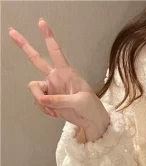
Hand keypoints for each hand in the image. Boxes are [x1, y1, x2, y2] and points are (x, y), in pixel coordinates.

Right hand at [9, 17, 109, 140]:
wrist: (91, 120)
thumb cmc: (91, 107)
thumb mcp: (79, 102)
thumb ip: (61, 100)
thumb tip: (43, 100)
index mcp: (67, 73)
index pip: (56, 52)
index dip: (49, 37)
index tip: (42, 22)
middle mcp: (56, 78)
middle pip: (36, 59)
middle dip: (24, 46)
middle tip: (12, 32)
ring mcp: (51, 89)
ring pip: (34, 89)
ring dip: (41, 101)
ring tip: (54, 109)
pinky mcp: (48, 100)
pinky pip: (38, 102)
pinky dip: (45, 109)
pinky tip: (55, 113)